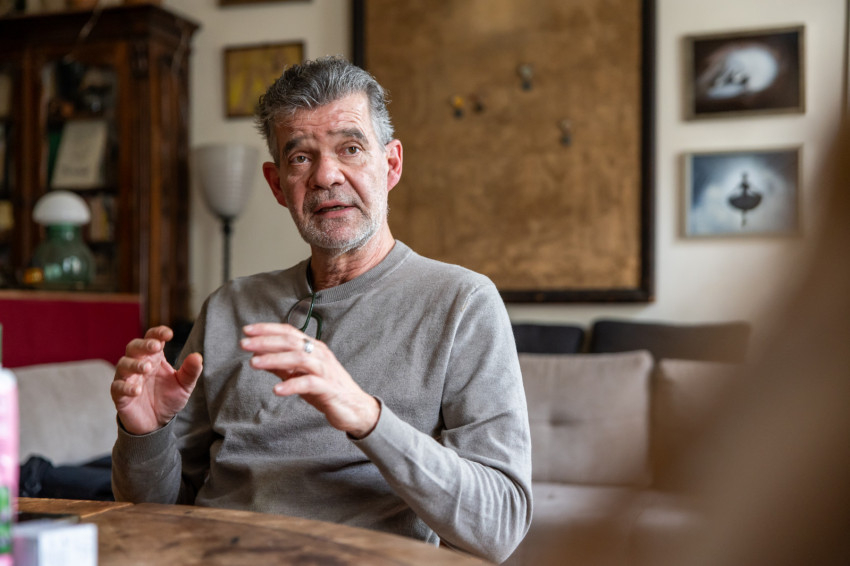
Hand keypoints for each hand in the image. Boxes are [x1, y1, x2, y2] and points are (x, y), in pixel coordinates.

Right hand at [111, 326, 203, 435]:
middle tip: (155, 347)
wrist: (156, 423)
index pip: (152, 338)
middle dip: (144, 345)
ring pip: (123, 364)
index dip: (158, 333)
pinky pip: (117, 387)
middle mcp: (138, 364)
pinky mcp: (119, 394)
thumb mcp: (184, 386)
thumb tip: (198, 356)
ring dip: (134, 364)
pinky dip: (126, 387)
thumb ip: (191, 371)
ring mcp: (127, 378)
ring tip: (147, 368)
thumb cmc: (169, 398)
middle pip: (134, 347)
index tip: (169, 334)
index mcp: (154, 357)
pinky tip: (137, 390)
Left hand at [241, 323, 379, 437]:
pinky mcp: (329, 388)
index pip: (289, 332)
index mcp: (313, 348)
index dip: (268, 329)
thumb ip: (282, 366)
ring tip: (254, 363)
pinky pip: (309, 383)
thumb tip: (258, 357)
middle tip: (244, 344)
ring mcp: (325, 370)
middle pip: (291, 342)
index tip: (247, 330)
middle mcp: (319, 354)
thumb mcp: (300, 376)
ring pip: (299, 358)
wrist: (355, 408)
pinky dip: (291, 385)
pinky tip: (277, 389)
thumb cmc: (327, 390)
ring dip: (274, 359)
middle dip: (265, 341)